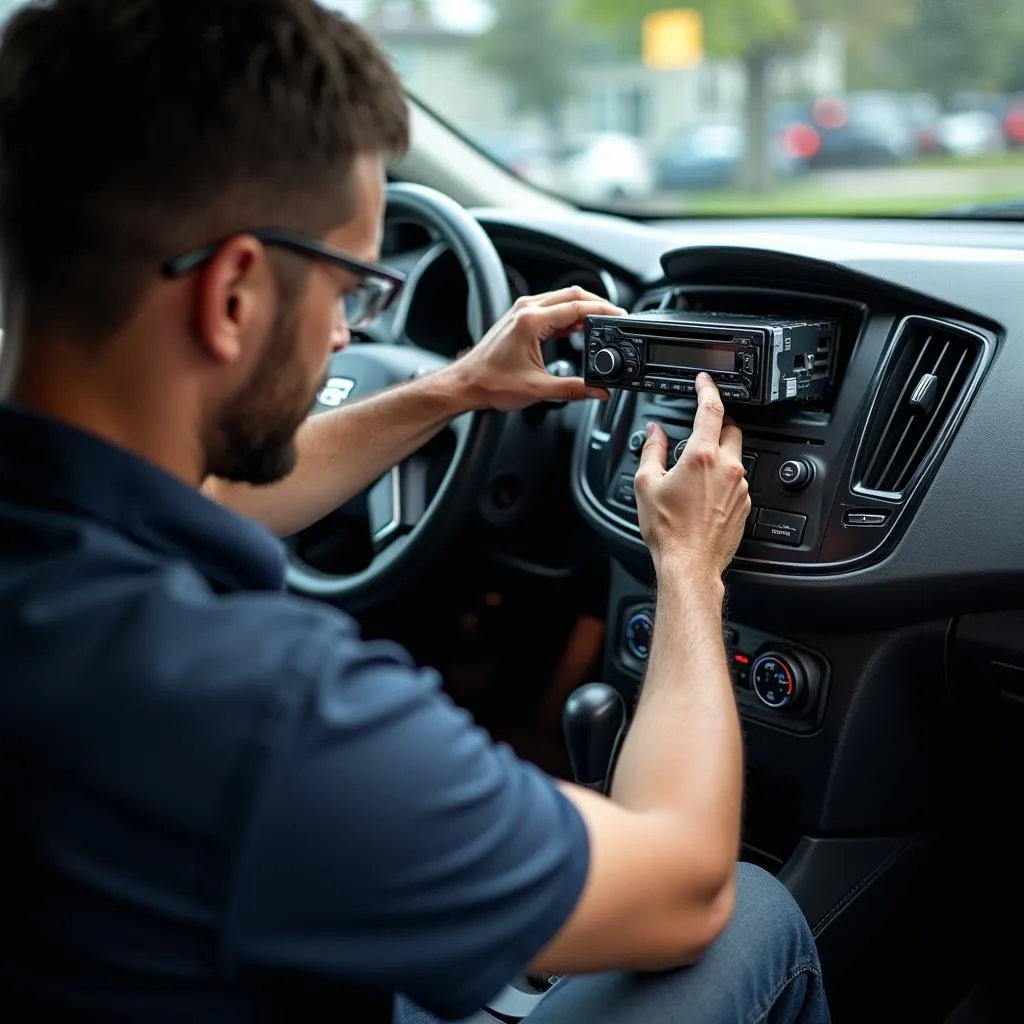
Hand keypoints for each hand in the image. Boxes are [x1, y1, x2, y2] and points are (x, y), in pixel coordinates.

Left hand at [456, 286, 626, 410]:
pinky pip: (551, 307)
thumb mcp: (538, 389)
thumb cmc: (491, 383)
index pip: (577, 307)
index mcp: (532, 321)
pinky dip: (569, 314)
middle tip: (616, 317)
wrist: (466, 384)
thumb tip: (598, 391)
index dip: (603, 310)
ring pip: (562, 298)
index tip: (620, 316)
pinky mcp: (520, 317)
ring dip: (583, 307)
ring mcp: (522, 310)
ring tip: (602, 322)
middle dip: (598, 304)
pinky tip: (579, 327)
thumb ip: (574, 390)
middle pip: (572, 295)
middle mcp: (526, 309)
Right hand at [634, 374, 750, 578]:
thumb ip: (651, 450)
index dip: (708, 389)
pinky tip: (704, 494)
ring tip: (695, 473)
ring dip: (719, 456)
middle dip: (717, 424)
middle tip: (700, 431)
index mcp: (702, 457)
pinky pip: (736, 481)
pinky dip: (723, 479)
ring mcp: (739, 487)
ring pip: (735, 457)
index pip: (711, 409)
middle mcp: (727, 468)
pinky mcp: (745, 505)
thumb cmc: (668, 530)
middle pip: (731, 429)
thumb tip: (654, 433)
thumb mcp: (645, 484)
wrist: (689, 564)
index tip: (705, 382)